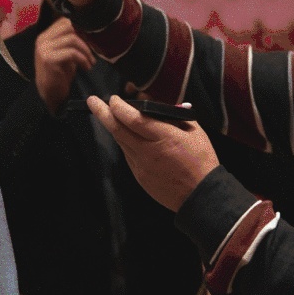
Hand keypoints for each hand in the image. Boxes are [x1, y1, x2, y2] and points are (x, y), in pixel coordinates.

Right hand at [35, 18, 96, 112]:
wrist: (50, 93)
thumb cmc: (60, 73)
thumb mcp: (66, 53)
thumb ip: (73, 40)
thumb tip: (91, 30)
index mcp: (46, 35)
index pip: (66, 21)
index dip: (82, 27)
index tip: (93, 39)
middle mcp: (43, 39)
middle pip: (69, 26)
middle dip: (86, 37)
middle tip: (95, 48)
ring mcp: (44, 48)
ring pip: (72, 39)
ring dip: (86, 50)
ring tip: (91, 61)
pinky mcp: (49, 59)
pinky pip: (71, 53)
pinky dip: (83, 59)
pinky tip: (87, 67)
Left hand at [87, 95, 218, 211]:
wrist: (201, 195)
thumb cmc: (201, 161)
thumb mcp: (194, 131)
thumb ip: (175, 115)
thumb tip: (158, 105)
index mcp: (164, 136)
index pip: (133, 118)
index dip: (119, 106)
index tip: (114, 98)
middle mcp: (148, 151)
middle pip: (118, 129)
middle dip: (102, 112)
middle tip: (92, 101)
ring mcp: (141, 166)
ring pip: (121, 141)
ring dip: (112, 126)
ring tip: (107, 114)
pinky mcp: (139, 177)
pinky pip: (127, 154)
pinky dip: (124, 142)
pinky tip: (125, 135)